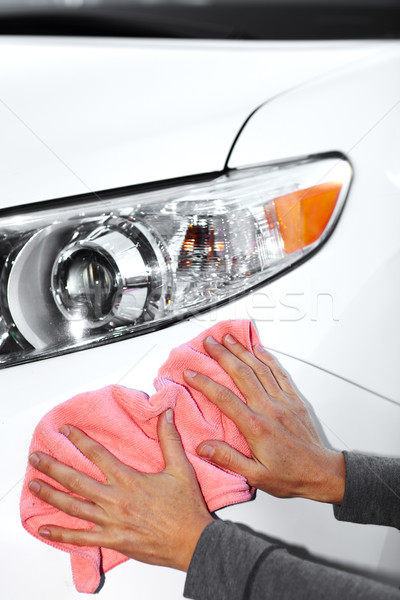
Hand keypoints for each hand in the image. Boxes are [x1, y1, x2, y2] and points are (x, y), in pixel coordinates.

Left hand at [28, 409, 212, 571]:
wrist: (191, 542)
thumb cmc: (185, 507)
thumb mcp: (180, 468)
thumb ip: (169, 440)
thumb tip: (166, 414)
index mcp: (129, 479)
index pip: (97, 455)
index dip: (79, 440)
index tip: (65, 431)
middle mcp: (114, 499)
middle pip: (76, 480)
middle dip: (53, 467)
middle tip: (36, 457)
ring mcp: (110, 521)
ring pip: (73, 506)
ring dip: (51, 494)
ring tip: (34, 484)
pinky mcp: (111, 540)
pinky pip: (80, 538)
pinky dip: (60, 534)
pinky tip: (45, 529)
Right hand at [183, 335, 345, 503]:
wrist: (321, 473)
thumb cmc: (290, 476)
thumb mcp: (256, 476)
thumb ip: (228, 460)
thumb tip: (204, 448)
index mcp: (256, 427)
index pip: (224, 398)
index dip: (204, 383)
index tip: (190, 373)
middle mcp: (270, 409)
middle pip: (241, 374)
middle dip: (223, 355)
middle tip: (209, 342)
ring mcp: (283, 401)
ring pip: (260, 368)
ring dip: (242, 351)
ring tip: (229, 339)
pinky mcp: (294, 400)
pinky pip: (280, 373)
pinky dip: (268, 358)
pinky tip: (259, 349)